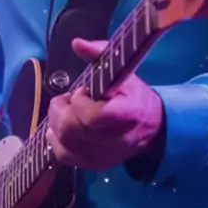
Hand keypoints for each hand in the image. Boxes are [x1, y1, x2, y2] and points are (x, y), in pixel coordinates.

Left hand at [47, 39, 164, 169]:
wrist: (152, 125)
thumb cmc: (133, 94)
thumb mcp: (123, 70)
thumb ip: (100, 54)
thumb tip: (77, 43)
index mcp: (128, 113)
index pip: (96, 116)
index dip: (80, 102)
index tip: (82, 90)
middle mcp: (117, 139)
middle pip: (73, 130)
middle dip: (60, 110)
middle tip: (65, 99)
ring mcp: (105, 155)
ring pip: (65, 143)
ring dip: (56, 123)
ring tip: (64, 111)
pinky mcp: (96, 165)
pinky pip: (65, 156)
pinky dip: (55, 141)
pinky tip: (58, 128)